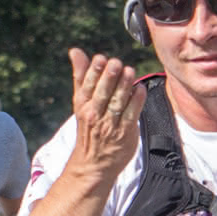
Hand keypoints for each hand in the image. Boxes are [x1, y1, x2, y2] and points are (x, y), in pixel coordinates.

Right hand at [68, 47, 145, 180]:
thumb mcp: (80, 102)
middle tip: (116, 63)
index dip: (94, 71)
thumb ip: (81, 76)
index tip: (100, 59)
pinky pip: (132, 114)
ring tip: (129, 71)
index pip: (87, 85)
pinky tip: (140, 89)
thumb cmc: (88, 127)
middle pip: (102, 92)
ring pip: (117, 102)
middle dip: (109, 77)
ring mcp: (110, 124)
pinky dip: (136, 101)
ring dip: (124, 86)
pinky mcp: (125, 133)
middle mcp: (94, 114)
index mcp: (83, 104)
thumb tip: (75, 51)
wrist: (93, 164)